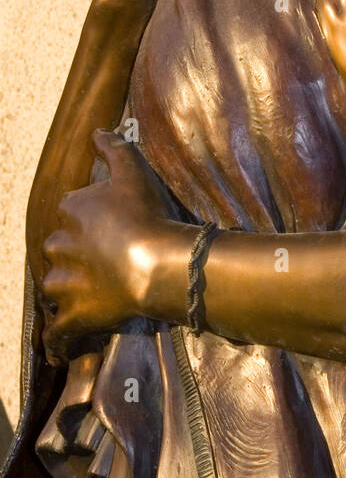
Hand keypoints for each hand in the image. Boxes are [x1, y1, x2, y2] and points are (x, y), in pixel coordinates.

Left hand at [41, 131, 180, 364]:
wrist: (157, 264)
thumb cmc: (147, 215)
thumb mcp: (133, 172)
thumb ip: (114, 149)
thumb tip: (97, 131)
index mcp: (73, 211)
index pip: (74, 209)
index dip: (93, 216)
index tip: (113, 222)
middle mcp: (61, 245)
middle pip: (61, 247)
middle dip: (76, 252)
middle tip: (105, 256)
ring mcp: (65, 283)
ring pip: (56, 284)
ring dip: (67, 287)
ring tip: (90, 291)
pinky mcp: (74, 314)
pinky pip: (59, 330)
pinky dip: (58, 338)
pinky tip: (59, 347)